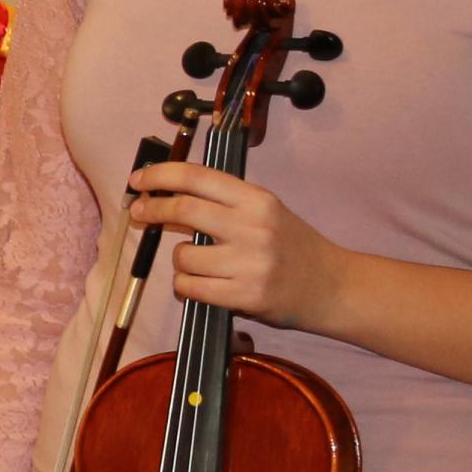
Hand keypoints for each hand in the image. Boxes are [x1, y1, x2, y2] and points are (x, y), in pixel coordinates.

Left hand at [130, 160, 347, 332]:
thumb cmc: (293, 248)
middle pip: (183, 209)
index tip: (139, 180)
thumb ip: (224, 205)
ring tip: (200, 265)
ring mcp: (249, 263)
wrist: (332, 287)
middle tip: (139, 213)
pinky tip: (201, 287)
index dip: (160, 175)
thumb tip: (167, 198)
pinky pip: (190, 288)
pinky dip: (186, 288)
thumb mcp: (267, 213)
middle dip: (152, 209)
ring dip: (179, 261)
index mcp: (257, 199)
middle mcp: (253, 226)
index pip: (197, 176)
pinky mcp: (245, 296)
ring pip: (182, 256)